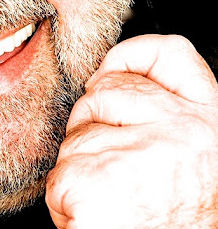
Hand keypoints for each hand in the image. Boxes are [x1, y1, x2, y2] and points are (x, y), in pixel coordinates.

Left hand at [45, 35, 217, 228]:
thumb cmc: (179, 220)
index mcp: (210, 123)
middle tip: (123, 175)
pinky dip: (68, 201)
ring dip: (82, 170)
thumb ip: (163, 117)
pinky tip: (101, 220)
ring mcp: (140, 152)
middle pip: (103, 93)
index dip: (130, 57)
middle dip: (94, 127)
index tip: (109, 72)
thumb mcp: (190, 160)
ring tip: (119, 205)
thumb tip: (111, 84)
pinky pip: (61, 175)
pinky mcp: (97, 182)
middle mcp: (184, 129)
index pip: (170, 54)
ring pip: (77, 137)